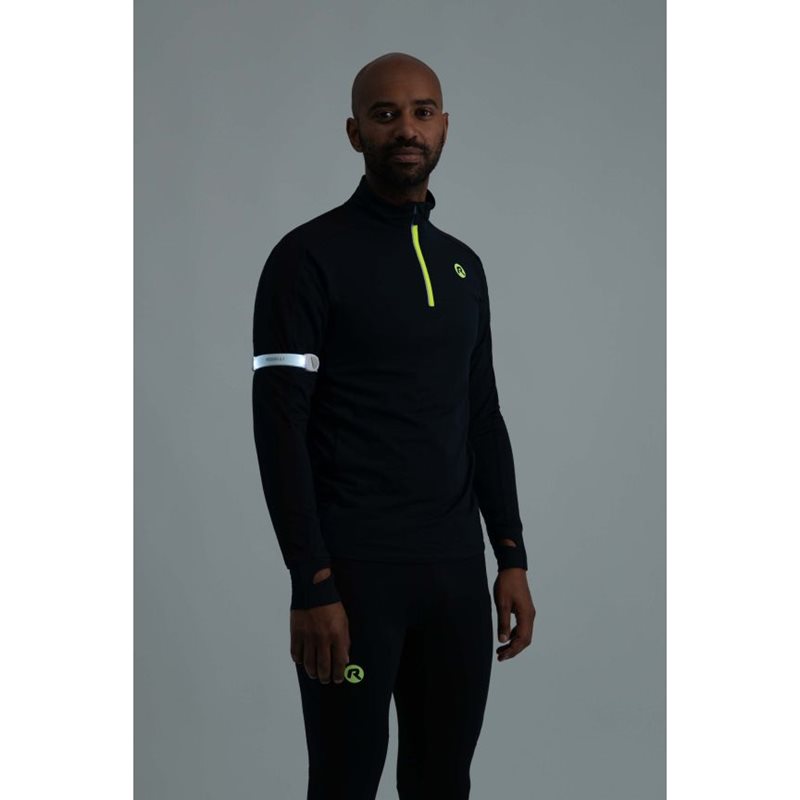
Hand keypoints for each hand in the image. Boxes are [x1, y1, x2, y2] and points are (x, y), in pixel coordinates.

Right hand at [290, 568, 350, 683]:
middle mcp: (322, 639)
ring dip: (313, 672)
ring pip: (309, 663)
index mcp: (336, 635)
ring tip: (315, 674)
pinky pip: (296, 653)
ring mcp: (308, 637)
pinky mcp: (296, 633)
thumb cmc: (332, 605)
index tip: (338, 679)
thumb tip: (345, 659)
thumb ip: (345, 641)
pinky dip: (299, 660)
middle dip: (325, 677)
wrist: (313, 590)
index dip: (339, 673)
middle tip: (326, 680)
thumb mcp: (344, 621)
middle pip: (323, 666)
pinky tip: (302, 662)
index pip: (339, 662)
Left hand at [493, 568, 534, 660]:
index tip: (501, 656)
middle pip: (525, 640)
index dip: (512, 650)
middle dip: (513, 650)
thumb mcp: (502, 604)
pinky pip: (522, 627)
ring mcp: (529, 613)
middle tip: (500, 657)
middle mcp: (530, 616)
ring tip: (501, 650)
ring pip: (524, 634)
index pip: (522, 639)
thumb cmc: (506, 584)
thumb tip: (502, 641)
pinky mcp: (525, 609)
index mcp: (526, 615)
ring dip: (514, 643)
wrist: (512, 568)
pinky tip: (505, 637)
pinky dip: (514, 635)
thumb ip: (503, 623)